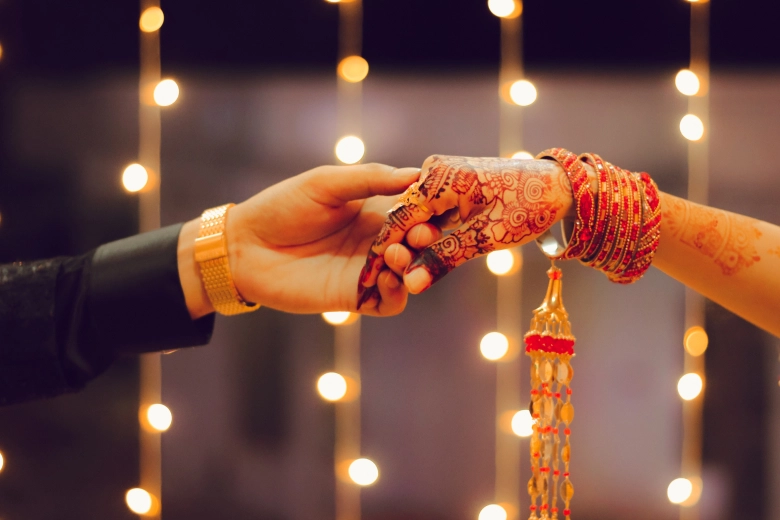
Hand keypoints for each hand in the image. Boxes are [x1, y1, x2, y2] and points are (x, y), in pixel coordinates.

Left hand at [179, 163, 441, 317]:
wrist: (244, 247)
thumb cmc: (282, 207)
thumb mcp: (326, 183)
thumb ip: (370, 179)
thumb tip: (416, 175)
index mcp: (375, 208)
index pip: (418, 208)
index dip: (434, 207)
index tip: (445, 202)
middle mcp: (378, 239)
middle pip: (422, 243)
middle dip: (429, 238)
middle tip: (421, 233)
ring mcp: (368, 269)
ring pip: (411, 273)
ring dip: (415, 265)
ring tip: (397, 254)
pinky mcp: (355, 297)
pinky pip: (390, 301)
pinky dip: (398, 292)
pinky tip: (387, 277)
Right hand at [357, 155, 574, 303]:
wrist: (558, 186)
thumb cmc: (526, 207)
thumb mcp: (484, 238)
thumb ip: (444, 259)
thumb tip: (411, 285)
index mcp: (436, 179)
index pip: (397, 219)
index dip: (383, 251)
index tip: (369, 279)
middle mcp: (433, 171)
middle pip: (404, 217)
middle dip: (399, 250)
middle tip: (389, 283)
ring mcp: (441, 176)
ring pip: (417, 217)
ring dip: (414, 245)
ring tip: (407, 275)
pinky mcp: (451, 183)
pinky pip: (431, 212)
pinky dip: (429, 235)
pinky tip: (426, 258)